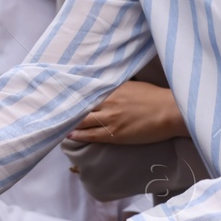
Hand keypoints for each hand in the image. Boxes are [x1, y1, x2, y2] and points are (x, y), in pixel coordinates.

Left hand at [67, 82, 187, 144]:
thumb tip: (104, 86)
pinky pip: (91, 135)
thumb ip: (116, 87)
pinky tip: (68, 135)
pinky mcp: (115, 133)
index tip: (56, 92)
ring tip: (56, 124)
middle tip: (50, 109)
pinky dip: (78, 135)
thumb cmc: (155, 97)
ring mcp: (110, 117)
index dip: (69, 92)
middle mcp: (108, 100)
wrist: (171, 112)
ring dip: (68, 123)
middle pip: (79, 104)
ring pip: (82, 120)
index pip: (85, 89)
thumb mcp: (133, 85)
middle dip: (64, 107)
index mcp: (112, 87)